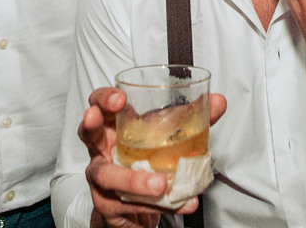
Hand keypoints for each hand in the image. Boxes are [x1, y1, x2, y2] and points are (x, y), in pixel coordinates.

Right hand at [79, 87, 227, 227]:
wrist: (137, 208)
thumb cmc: (146, 162)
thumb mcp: (167, 138)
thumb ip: (192, 119)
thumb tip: (218, 101)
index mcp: (115, 126)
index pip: (99, 104)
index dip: (103, 98)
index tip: (120, 98)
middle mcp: (102, 150)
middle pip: (87, 132)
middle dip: (91, 122)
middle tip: (99, 118)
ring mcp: (102, 178)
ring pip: (106, 175)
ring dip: (133, 179)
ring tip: (160, 184)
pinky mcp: (109, 205)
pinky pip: (128, 204)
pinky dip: (155, 205)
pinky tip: (178, 203)